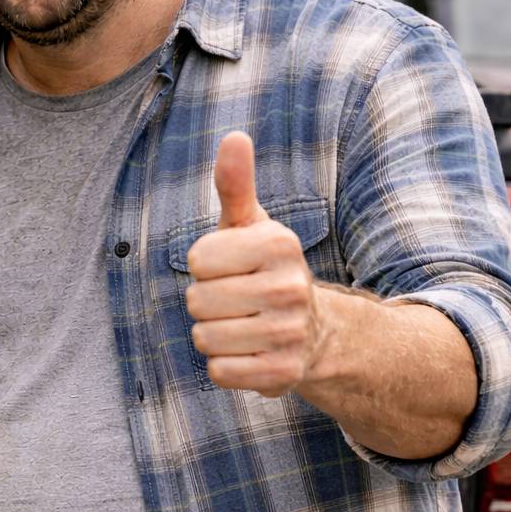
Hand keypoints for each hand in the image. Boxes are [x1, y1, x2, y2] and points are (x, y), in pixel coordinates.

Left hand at [185, 131, 326, 397]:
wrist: (313, 330)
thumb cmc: (263, 268)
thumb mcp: (250, 225)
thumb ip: (235, 185)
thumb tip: (234, 137)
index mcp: (279, 243)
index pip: (197, 259)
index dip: (204, 265)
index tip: (231, 266)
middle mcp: (291, 287)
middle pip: (197, 301)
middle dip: (206, 302)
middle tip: (236, 300)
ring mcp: (289, 332)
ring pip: (204, 338)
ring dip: (213, 335)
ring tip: (242, 325)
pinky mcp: (283, 374)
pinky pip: (219, 372)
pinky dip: (224, 366)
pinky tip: (248, 352)